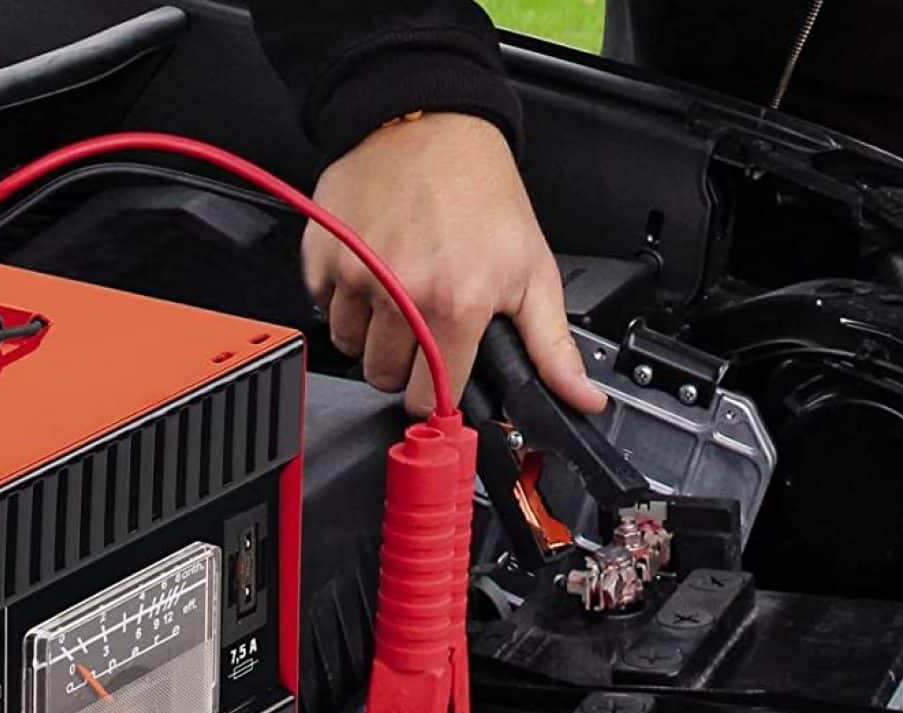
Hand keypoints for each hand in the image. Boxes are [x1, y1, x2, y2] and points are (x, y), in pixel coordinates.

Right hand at [305, 112, 605, 417]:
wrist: (432, 124)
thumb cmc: (483, 192)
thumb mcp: (533, 270)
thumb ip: (552, 346)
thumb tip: (581, 399)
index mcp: (455, 305)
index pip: (430, 397)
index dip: (440, 391)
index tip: (445, 374)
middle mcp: (401, 294)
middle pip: (384, 377)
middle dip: (404, 365)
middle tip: (424, 327)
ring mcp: (354, 274)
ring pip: (350, 345)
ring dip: (371, 332)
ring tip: (398, 295)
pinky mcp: (321, 254)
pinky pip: (323, 304)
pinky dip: (343, 296)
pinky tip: (372, 269)